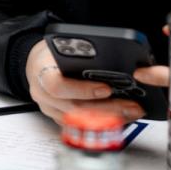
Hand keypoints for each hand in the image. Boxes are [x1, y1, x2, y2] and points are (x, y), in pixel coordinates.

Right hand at [24, 39, 147, 123]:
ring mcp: (50, 109)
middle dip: (106, 108)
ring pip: (80, 120)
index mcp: (41, 71)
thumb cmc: (52, 53)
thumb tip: (111, 57)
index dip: (82, 90)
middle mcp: (42, 94)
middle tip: (130, 105)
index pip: (57, 86)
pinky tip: (121, 117)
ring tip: (131, 111)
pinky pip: (82, 125)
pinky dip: (103, 123)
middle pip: (75, 108)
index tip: (106, 89)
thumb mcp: (63, 44)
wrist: (39, 64)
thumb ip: (80, 51)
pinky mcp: (59, 118)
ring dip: (109, 118)